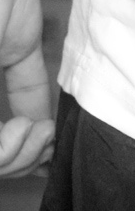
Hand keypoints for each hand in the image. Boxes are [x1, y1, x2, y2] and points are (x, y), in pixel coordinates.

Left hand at [0, 0, 54, 176]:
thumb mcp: (19, 48)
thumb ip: (29, 90)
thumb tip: (46, 127)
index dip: (19, 159)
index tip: (48, 141)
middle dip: (22, 162)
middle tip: (47, 137)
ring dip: (18, 158)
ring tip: (40, 131)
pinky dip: (8, 150)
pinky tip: (28, 128)